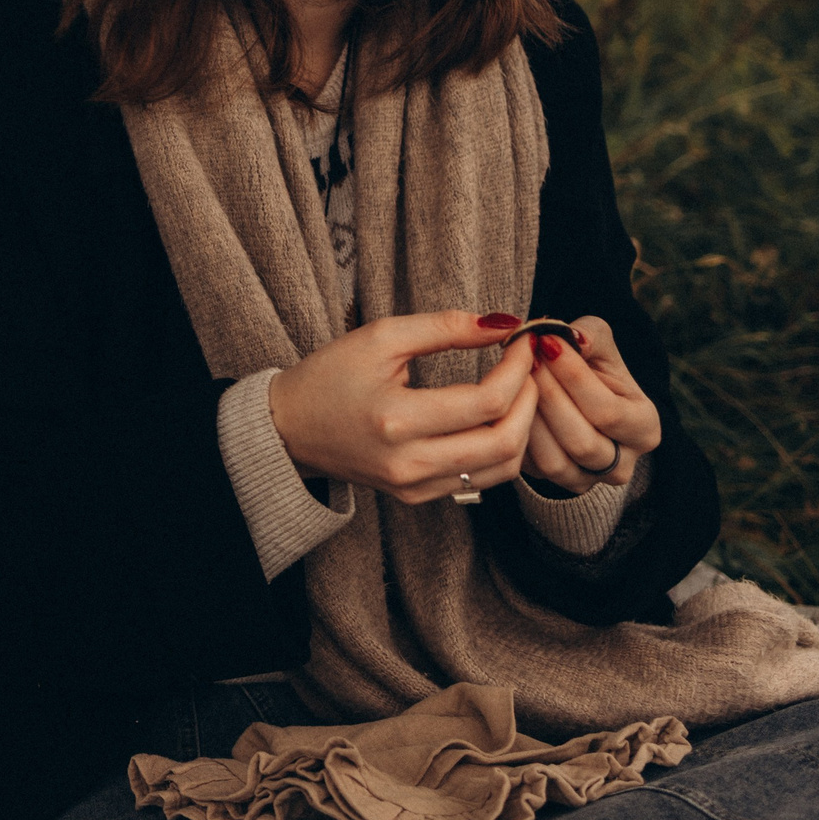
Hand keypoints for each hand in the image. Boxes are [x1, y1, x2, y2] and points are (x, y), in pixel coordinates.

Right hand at [266, 311, 539, 504]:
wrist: (288, 427)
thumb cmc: (329, 376)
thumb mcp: (380, 337)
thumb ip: (444, 327)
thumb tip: (502, 323)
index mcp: (397, 420)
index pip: (487, 400)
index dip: (517, 369)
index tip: (522, 342)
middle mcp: (409, 463)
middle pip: (506, 442)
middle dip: (530, 400)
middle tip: (529, 368)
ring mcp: (415, 487)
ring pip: (502, 469)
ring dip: (523, 428)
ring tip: (518, 392)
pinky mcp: (417, 497)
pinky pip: (480, 481)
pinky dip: (501, 449)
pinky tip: (495, 419)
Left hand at [521, 316, 657, 493]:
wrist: (577, 395)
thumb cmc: (592, 368)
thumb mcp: (599, 345)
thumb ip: (591, 335)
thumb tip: (574, 336)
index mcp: (645, 428)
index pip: (607, 411)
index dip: (573, 376)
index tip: (545, 342)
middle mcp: (623, 464)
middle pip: (581, 440)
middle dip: (548, 395)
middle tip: (525, 360)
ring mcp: (590, 479)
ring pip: (555, 461)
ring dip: (529, 418)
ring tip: (515, 379)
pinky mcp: (556, 483)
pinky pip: (532, 469)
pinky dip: (517, 437)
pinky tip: (508, 405)